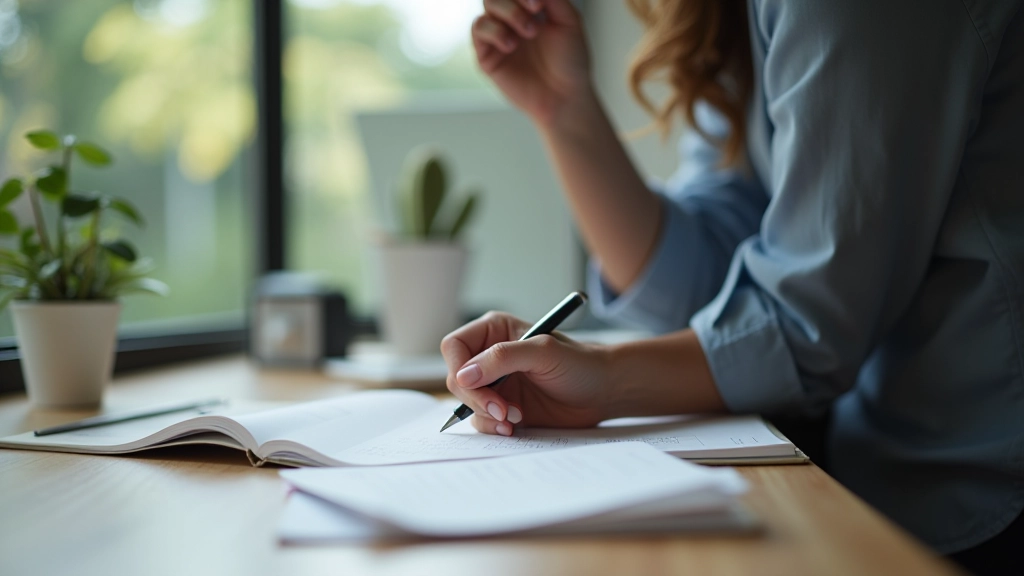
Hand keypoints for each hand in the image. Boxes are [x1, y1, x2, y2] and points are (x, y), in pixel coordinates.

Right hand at [441, 311, 612, 434]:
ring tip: (515, 417)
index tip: (475, 385)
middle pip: (457, 379)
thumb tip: (464, 375)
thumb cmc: (580, 363)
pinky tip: (515, 426)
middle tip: (502, 409)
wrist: (603, 391)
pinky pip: (482, 421)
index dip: (459, 368)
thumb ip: (502, 358)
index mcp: (494, 332)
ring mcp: (496, 385)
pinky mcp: (504, 408)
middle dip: (476, 398)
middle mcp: (490, 357)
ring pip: (467, 403)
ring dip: (486, 414)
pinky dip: (493, 426)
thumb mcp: (543, 352)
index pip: (455, 347)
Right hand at [471, 0, 592, 127]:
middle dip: (516, 1)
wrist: (565, 96)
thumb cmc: (571, 61)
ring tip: (528, 33)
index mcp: (532, 6)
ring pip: (488, 5)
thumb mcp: (570, 21)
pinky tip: (511, 45)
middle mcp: (513, 18)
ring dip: (508, 13)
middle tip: (536, 15)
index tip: (540, 5)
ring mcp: (499, 35)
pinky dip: (494, 31)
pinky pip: (478, 30)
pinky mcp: (487, 55)